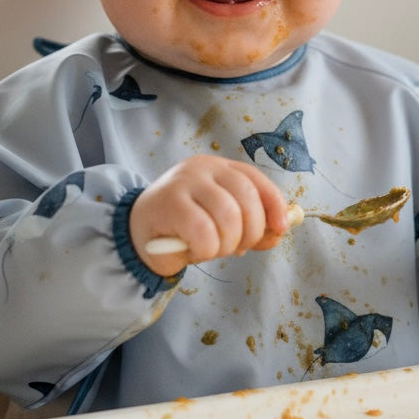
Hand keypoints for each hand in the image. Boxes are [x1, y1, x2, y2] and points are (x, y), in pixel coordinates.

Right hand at [129, 155, 290, 275]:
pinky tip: (194, 250)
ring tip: (213, 249)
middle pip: (246, 196)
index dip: (273, 203)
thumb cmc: (184, 229)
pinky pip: (204, 232)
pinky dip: (207, 250)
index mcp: (219, 168)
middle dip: (251, 230)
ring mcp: (184, 182)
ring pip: (228, 215)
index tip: (281, 228)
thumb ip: (250, 225)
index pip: (254, 179)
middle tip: (238, 248)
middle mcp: (202, 168)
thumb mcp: (221, 225)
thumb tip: (280, 230)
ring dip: (228, 243)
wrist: (136, 235)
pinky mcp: (169, 203)